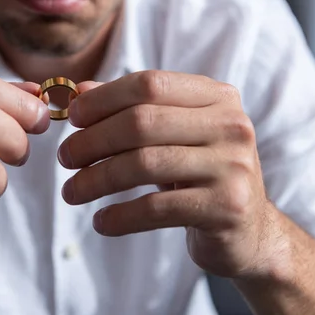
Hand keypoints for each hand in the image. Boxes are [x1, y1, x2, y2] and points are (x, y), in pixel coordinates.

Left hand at [58, 70, 273, 278]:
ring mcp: (232, 166)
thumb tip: (79, 91)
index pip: (149, 84)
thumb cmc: (200, 175)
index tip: (73, 118)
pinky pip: (156, 208)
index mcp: (217, 97)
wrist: (249, 231)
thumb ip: (132, 109)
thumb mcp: (172, 136)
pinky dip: (120, 216)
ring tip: (71, 192)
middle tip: (65, 158)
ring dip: (96, 180)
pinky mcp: (226, 208)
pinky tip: (101, 221)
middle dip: (93, 140)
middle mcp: (231, 125)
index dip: (103, 99)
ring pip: (144, 164)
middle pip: (142, 122)